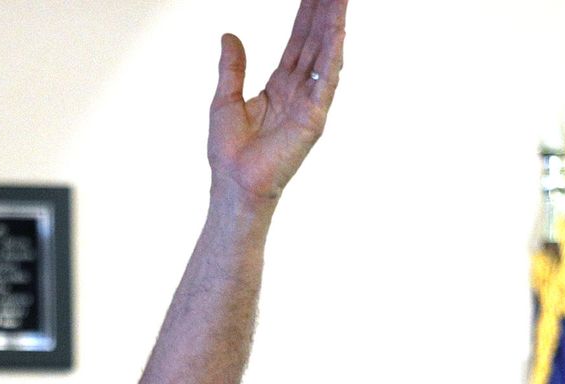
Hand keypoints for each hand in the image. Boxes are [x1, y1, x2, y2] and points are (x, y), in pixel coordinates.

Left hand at [208, 0, 346, 203]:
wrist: (234, 184)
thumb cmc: (229, 153)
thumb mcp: (225, 99)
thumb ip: (232, 67)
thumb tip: (229, 36)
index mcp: (280, 86)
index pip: (298, 42)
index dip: (306, 15)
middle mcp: (298, 91)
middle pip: (315, 42)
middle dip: (325, 11)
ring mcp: (309, 103)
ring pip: (324, 55)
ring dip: (333, 25)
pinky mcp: (314, 118)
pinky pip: (326, 81)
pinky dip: (333, 55)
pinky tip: (339, 31)